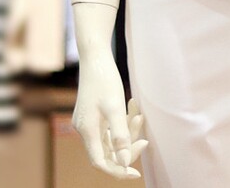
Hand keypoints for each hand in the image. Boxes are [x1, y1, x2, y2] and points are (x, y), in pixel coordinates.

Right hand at [72, 46, 149, 177]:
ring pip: (110, 138)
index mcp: (87, 131)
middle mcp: (84, 129)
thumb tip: (124, 163)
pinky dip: (122, 121)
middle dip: (127, 147)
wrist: (95, 55)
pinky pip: (110, 126)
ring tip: (139, 114)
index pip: (101, 162)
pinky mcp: (93, 114)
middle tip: (145, 140)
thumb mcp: (115, 107)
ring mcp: (88, 121)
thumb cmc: (104, 79)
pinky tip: (132, 106)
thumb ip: (120, 136)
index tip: (135, 174)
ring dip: (127, 131)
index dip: (117, 170)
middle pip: (107, 151)